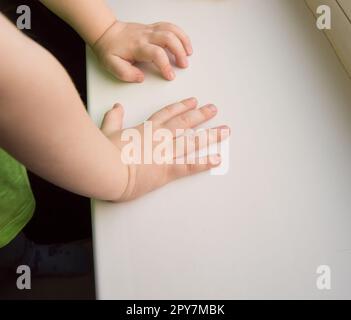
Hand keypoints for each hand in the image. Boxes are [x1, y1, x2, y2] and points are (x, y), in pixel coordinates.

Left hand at [92, 21, 192, 82]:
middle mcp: (146, 36)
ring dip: (183, 41)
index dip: (165, 65)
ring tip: (188, 54)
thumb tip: (141, 77)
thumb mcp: (112, 65)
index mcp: (137, 46)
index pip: (156, 53)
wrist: (107, 33)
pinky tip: (184, 43)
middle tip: (183, 65)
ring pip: (172, 30)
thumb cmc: (110, 49)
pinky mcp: (153, 28)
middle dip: (179, 52)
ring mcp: (150, 30)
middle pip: (168, 38)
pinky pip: (170, 27)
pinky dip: (180, 34)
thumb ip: (126, 74)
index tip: (170, 76)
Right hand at [101, 98, 229, 201]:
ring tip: (225, 130)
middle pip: (184, 123)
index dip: (181, 106)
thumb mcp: (108, 131)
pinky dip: (205, 163)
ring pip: (192, 141)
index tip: (193, 101)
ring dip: (210, 135)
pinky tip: (217, 158)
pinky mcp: (167, 169)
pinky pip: (190, 165)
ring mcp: (165, 153)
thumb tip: (116, 107)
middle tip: (214, 109)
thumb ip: (113, 119)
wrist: (107, 170)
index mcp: (146, 129)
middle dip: (201, 115)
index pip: (167, 113)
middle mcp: (160, 138)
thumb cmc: (105, 152)